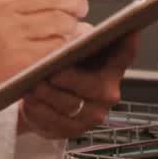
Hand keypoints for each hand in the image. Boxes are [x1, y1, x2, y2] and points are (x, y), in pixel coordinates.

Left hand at [19, 28, 139, 139]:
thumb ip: (79, 38)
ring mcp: (91, 116)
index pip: (125, 54)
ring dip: (48, 95)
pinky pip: (54, 123)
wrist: (46, 96)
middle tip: (52, 71)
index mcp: (111, 69)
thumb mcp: (74, 48)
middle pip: (93, 86)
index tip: (128, 29)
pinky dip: (39, 111)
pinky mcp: (71, 131)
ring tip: (32, 84)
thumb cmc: (64, 66)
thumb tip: (75, 27)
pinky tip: (29, 101)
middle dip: (70, 78)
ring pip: (70, 106)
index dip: (129, 43)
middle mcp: (107, 94)